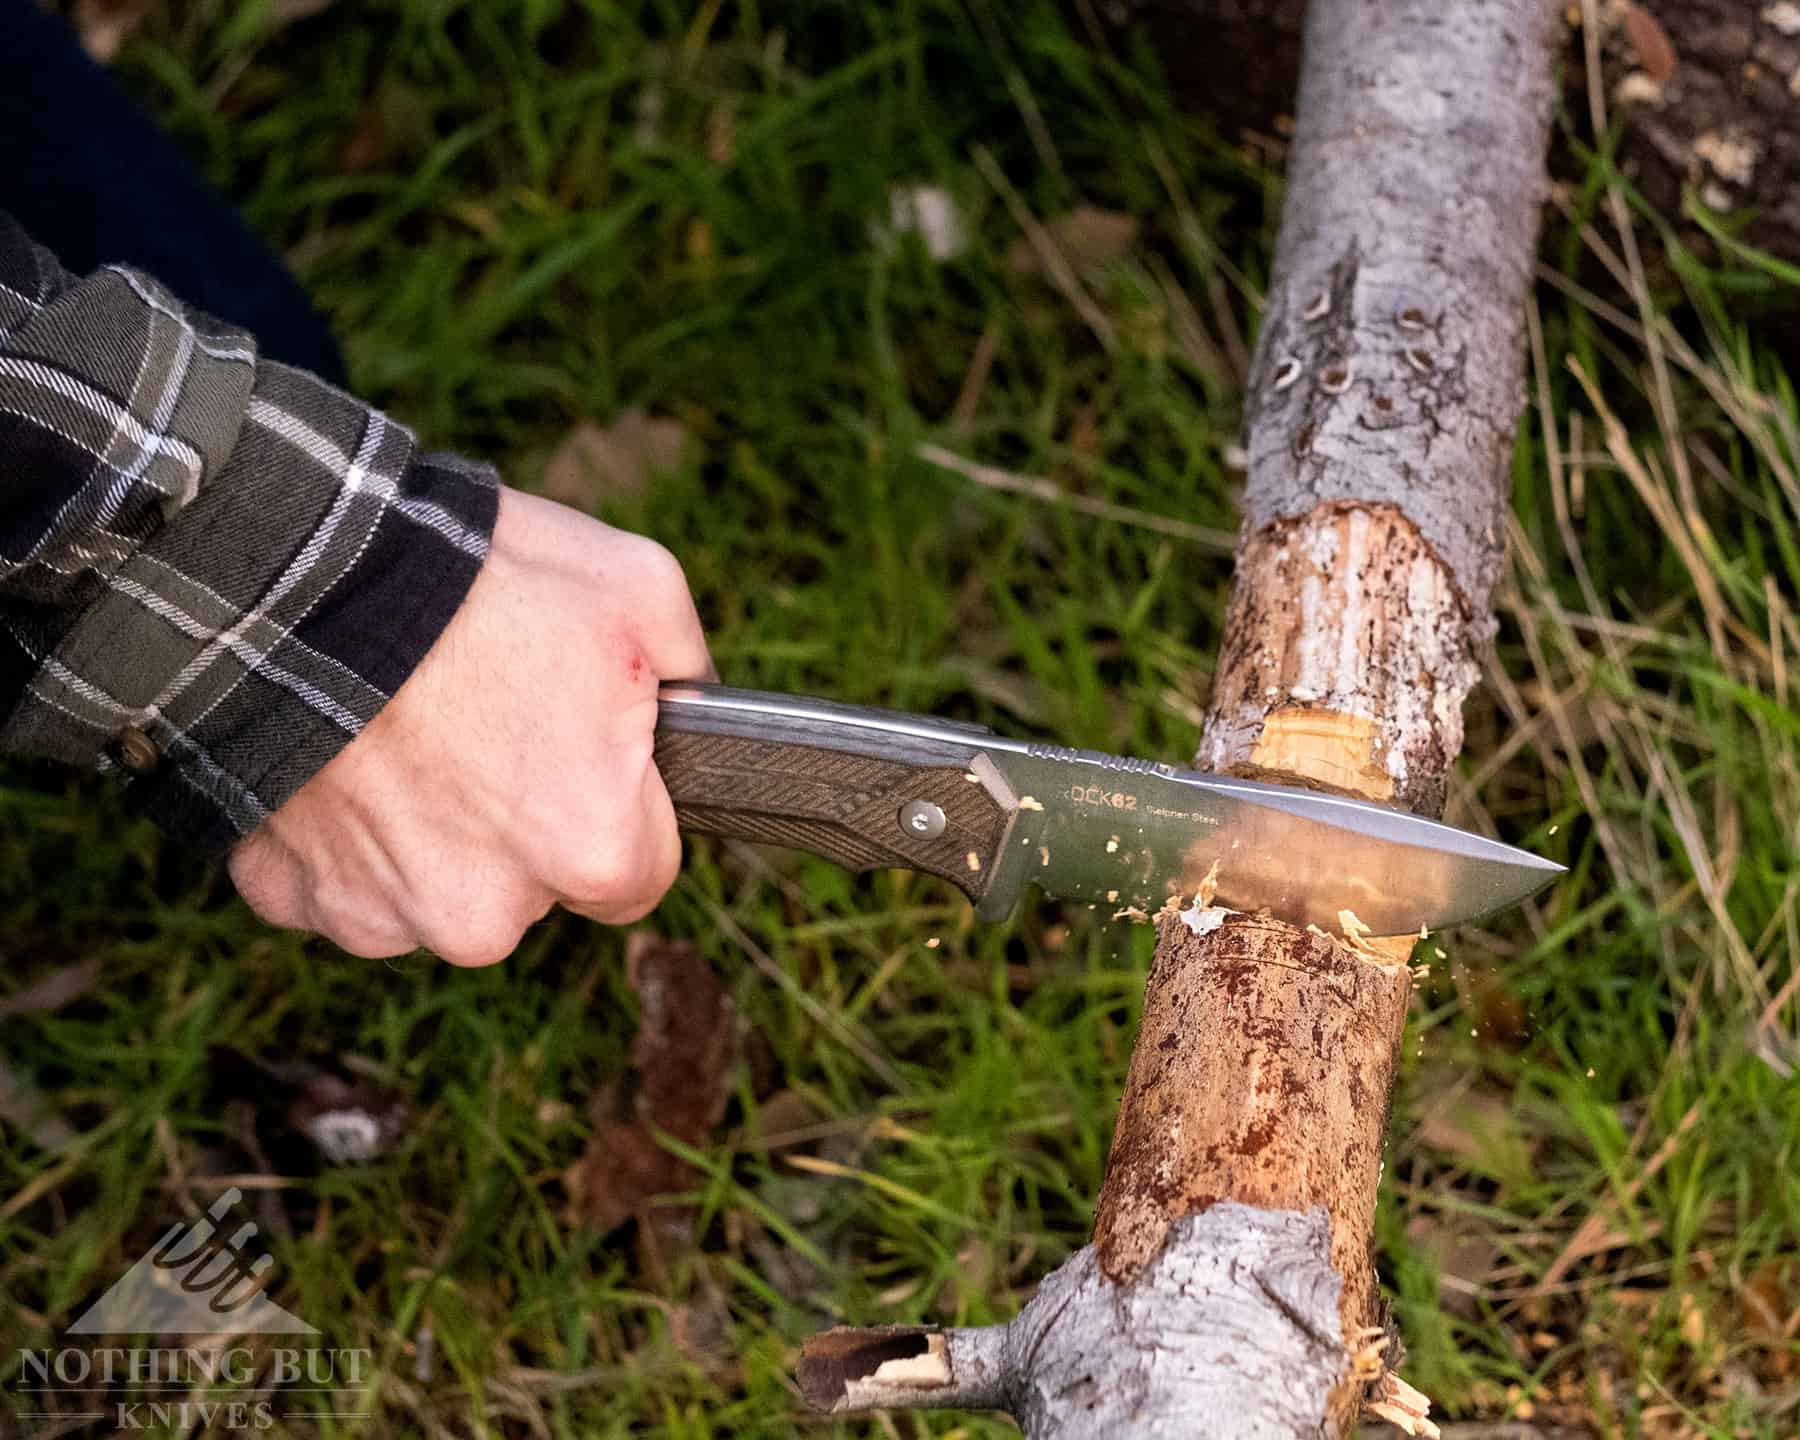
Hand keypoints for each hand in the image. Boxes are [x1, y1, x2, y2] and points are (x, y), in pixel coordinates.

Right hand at [229, 487, 712, 964]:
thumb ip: (687, 669)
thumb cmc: (478, 583)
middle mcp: (488, 915)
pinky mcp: (289, 896)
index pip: (642, 874)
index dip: (623, 806)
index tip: (586, 751)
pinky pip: (338, 879)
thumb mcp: (638, 588)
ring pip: (435, 889)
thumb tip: (691, 704)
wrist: (294, 570)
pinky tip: (346, 753)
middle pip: (534, 889)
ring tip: (410, 726)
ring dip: (429, 830)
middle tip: (487, 718)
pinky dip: (342, 830)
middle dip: (522, 821)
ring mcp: (381, 915)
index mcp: (592, 853)